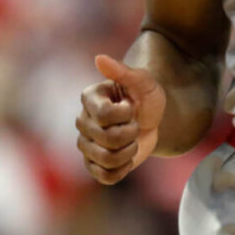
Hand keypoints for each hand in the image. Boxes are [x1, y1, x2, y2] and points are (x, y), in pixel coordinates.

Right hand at [76, 54, 165, 184]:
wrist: (152, 118)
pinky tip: (128, 157)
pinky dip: (123, 168)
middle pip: (108, 140)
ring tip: (131, 140)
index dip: (126, 115)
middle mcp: (82, 122)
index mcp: (90, 99)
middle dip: (131, 133)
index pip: (105, 116)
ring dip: (129, 152)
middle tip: (134, 124)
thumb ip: (122, 71)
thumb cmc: (146, 95)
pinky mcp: (93, 164)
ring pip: (107, 160)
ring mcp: (85, 144)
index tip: (131, 107)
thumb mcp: (142, 81)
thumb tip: (99, 58)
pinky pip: (106, 176)